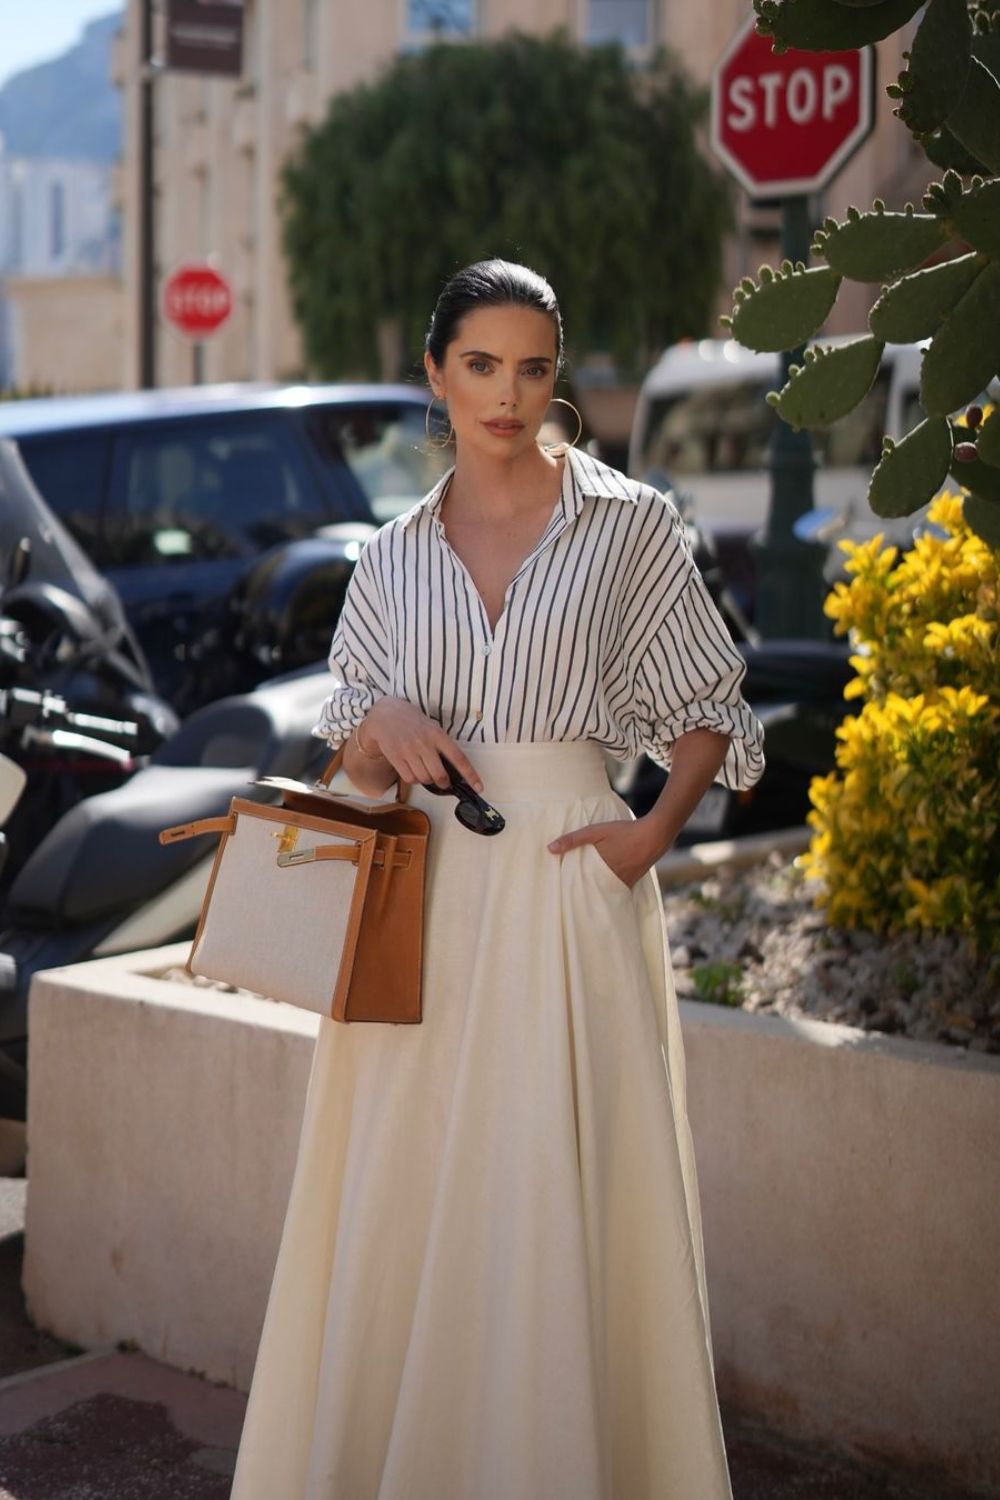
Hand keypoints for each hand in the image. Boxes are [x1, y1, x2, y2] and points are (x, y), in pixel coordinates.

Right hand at [362, 698, 482, 790]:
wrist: (385, 714)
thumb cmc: (413, 722)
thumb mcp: (431, 727)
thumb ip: (441, 745)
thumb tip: (453, 769)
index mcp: (438, 734)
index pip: (458, 758)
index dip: (470, 775)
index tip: (478, 787)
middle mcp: (424, 742)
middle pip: (439, 774)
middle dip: (443, 782)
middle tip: (443, 781)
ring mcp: (409, 750)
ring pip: (424, 779)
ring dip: (426, 780)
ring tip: (423, 769)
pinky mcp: (396, 756)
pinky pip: (410, 779)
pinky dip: (414, 779)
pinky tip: (412, 769)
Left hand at [547, 816, 664, 888]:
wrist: (654, 834)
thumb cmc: (624, 831)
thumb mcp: (595, 831)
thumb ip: (573, 839)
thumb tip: (549, 849)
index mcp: (600, 870)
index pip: (581, 886)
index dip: (571, 892)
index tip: (561, 897)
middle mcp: (612, 880)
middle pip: (593, 891)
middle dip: (582, 895)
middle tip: (569, 900)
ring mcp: (624, 881)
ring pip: (606, 891)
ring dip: (596, 892)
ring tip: (584, 896)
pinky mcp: (633, 880)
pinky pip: (618, 889)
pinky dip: (610, 889)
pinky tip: (604, 888)